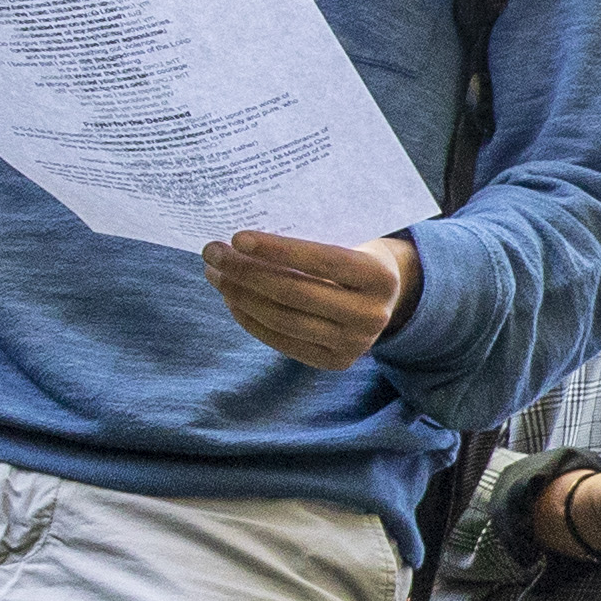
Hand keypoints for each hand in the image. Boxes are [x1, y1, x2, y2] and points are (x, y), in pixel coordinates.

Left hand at [202, 228, 418, 369]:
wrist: (387, 300)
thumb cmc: (356, 259)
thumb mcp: (351, 241)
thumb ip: (312, 242)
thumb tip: (244, 242)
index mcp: (380, 277)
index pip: (323, 261)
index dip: (278, 250)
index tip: (237, 237)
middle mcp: (372, 315)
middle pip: (295, 293)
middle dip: (246, 272)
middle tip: (213, 253)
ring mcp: (354, 344)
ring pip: (282, 319)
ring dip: (240, 295)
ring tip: (216, 274)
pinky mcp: (335, 362)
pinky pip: (281, 342)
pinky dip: (250, 319)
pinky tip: (232, 299)